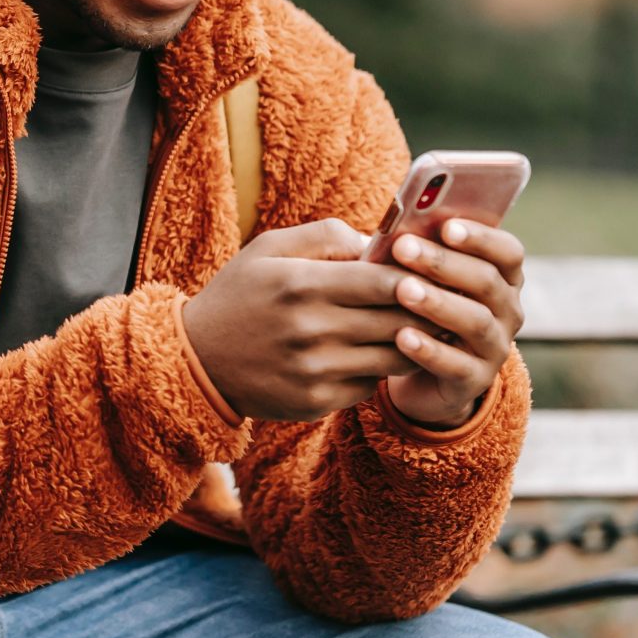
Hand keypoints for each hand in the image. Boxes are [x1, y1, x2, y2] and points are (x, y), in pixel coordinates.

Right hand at [184, 219, 412, 421]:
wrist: (197, 360)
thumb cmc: (239, 295)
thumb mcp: (269, 249)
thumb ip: (326, 235)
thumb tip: (379, 242)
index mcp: (301, 284)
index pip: (385, 281)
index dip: (417, 277)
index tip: (429, 273)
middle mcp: (311, 329)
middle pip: (398, 321)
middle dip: (425, 310)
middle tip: (439, 302)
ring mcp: (315, 370)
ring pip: (394, 358)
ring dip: (411, 343)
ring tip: (418, 328)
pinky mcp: (316, 401)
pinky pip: (370, 385)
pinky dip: (377, 369)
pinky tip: (373, 355)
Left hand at [379, 218, 526, 427]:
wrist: (424, 376)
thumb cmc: (422, 310)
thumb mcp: (426, 281)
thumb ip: (421, 255)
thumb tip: (395, 229)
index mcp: (502, 279)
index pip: (508, 252)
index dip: (481, 238)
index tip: (446, 226)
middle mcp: (508, 312)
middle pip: (487, 282)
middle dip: (443, 262)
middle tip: (403, 247)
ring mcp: (495, 348)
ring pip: (475, 322)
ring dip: (438, 303)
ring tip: (403, 290)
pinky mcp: (474, 381)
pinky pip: (456, 365)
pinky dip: (429, 350)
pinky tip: (401, 337)